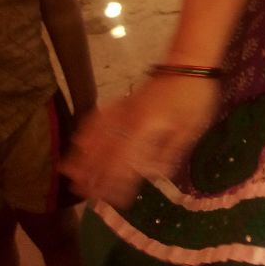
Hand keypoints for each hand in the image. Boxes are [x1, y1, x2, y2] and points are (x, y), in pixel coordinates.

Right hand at [61, 74, 220, 208]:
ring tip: (69, 173)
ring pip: (96, 135)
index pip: (127, 161)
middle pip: (106, 151)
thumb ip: (170, 151)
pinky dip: (87, 130)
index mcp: (148, 128)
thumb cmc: (194, 97)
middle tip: (82, 194)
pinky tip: (78, 140)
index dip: (119, 183)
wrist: (189, 63)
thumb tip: (153, 174)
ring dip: (82, 156)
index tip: (113, 201)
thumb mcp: (191, 128)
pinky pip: (99, 116)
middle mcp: (130, 120)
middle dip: (93, 175)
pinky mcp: (123, 101)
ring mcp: (123, 109)